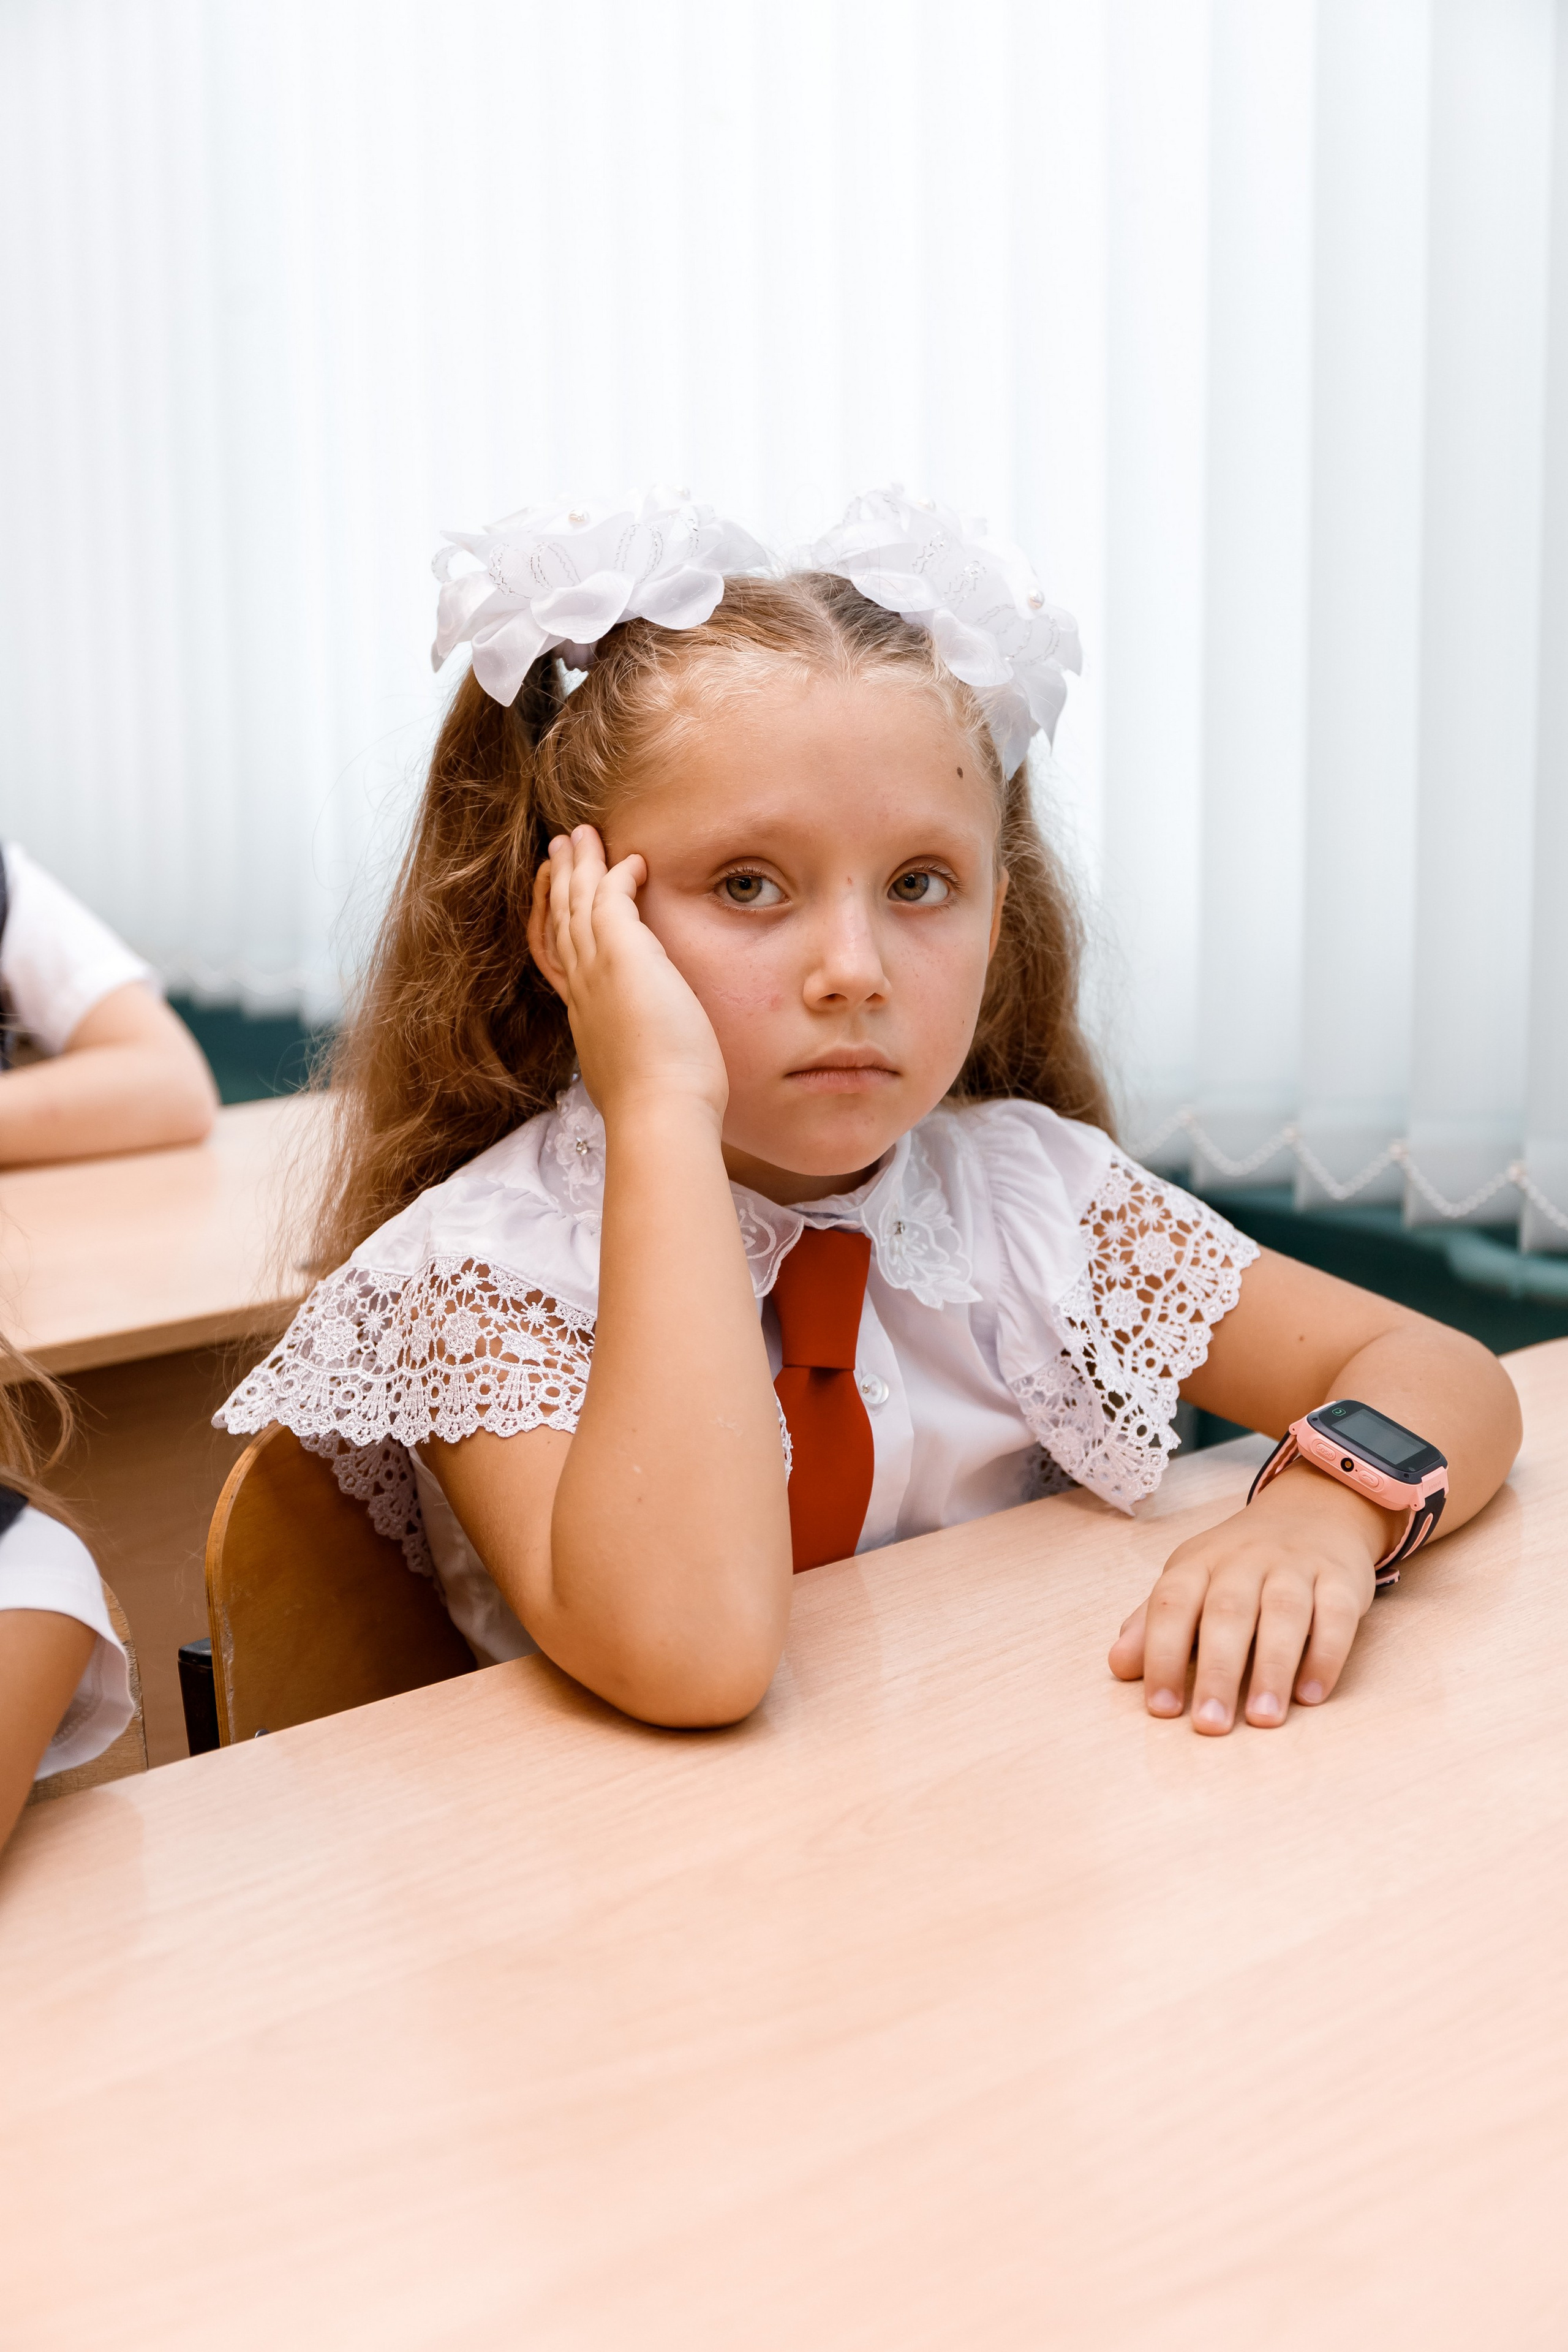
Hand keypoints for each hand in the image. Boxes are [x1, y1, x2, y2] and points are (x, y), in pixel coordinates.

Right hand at [528, 826, 728, 1125]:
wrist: (657, 1116)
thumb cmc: (659, 1108)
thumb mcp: (634, 1075)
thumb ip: (633, 1055)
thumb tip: (647, 1061)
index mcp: (585, 1017)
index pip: (561, 960)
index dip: (557, 926)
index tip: (558, 904)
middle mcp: (581, 990)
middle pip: (559, 922)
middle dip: (558, 884)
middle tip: (558, 851)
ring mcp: (597, 971)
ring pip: (577, 903)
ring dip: (579, 865)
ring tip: (579, 835)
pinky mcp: (622, 956)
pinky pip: (611, 897)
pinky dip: (618, 874)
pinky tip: (633, 859)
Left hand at [1107, 1464, 1388, 1733]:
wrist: (1312, 1513)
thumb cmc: (1238, 1567)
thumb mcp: (1190, 1583)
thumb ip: (1153, 1624)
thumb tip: (1118, 1665)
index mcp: (1198, 1564)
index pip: (1172, 1605)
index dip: (1162, 1655)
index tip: (1161, 1708)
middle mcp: (1244, 1561)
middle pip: (1227, 1613)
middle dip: (1217, 1672)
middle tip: (1211, 1725)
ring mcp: (1295, 1567)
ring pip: (1283, 1613)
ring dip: (1271, 1668)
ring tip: (1262, 1719)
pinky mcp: (1340, 1578)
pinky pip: (1334, 1615)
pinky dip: (1325, 1655)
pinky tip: (1311, 1695)